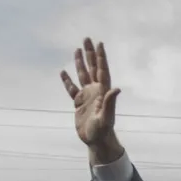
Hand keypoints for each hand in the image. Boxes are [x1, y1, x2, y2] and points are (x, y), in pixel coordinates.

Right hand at [59, 37, 123, 162]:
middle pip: (92, 68)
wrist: (96, 141)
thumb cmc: (103, 130)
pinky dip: (67, 80)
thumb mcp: (106, 117)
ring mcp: (87, 96)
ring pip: (82, 75)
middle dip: (90, 53)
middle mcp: (95, 91)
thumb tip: (116, 89)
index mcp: (102, 91)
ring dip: (79, 63)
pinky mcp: (78, 103)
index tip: (99, 44)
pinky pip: (71, 89)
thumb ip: (110, 103)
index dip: (101, 57)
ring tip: (77, 49)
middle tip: (87, 38)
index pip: (102, 70)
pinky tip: (63, 72)